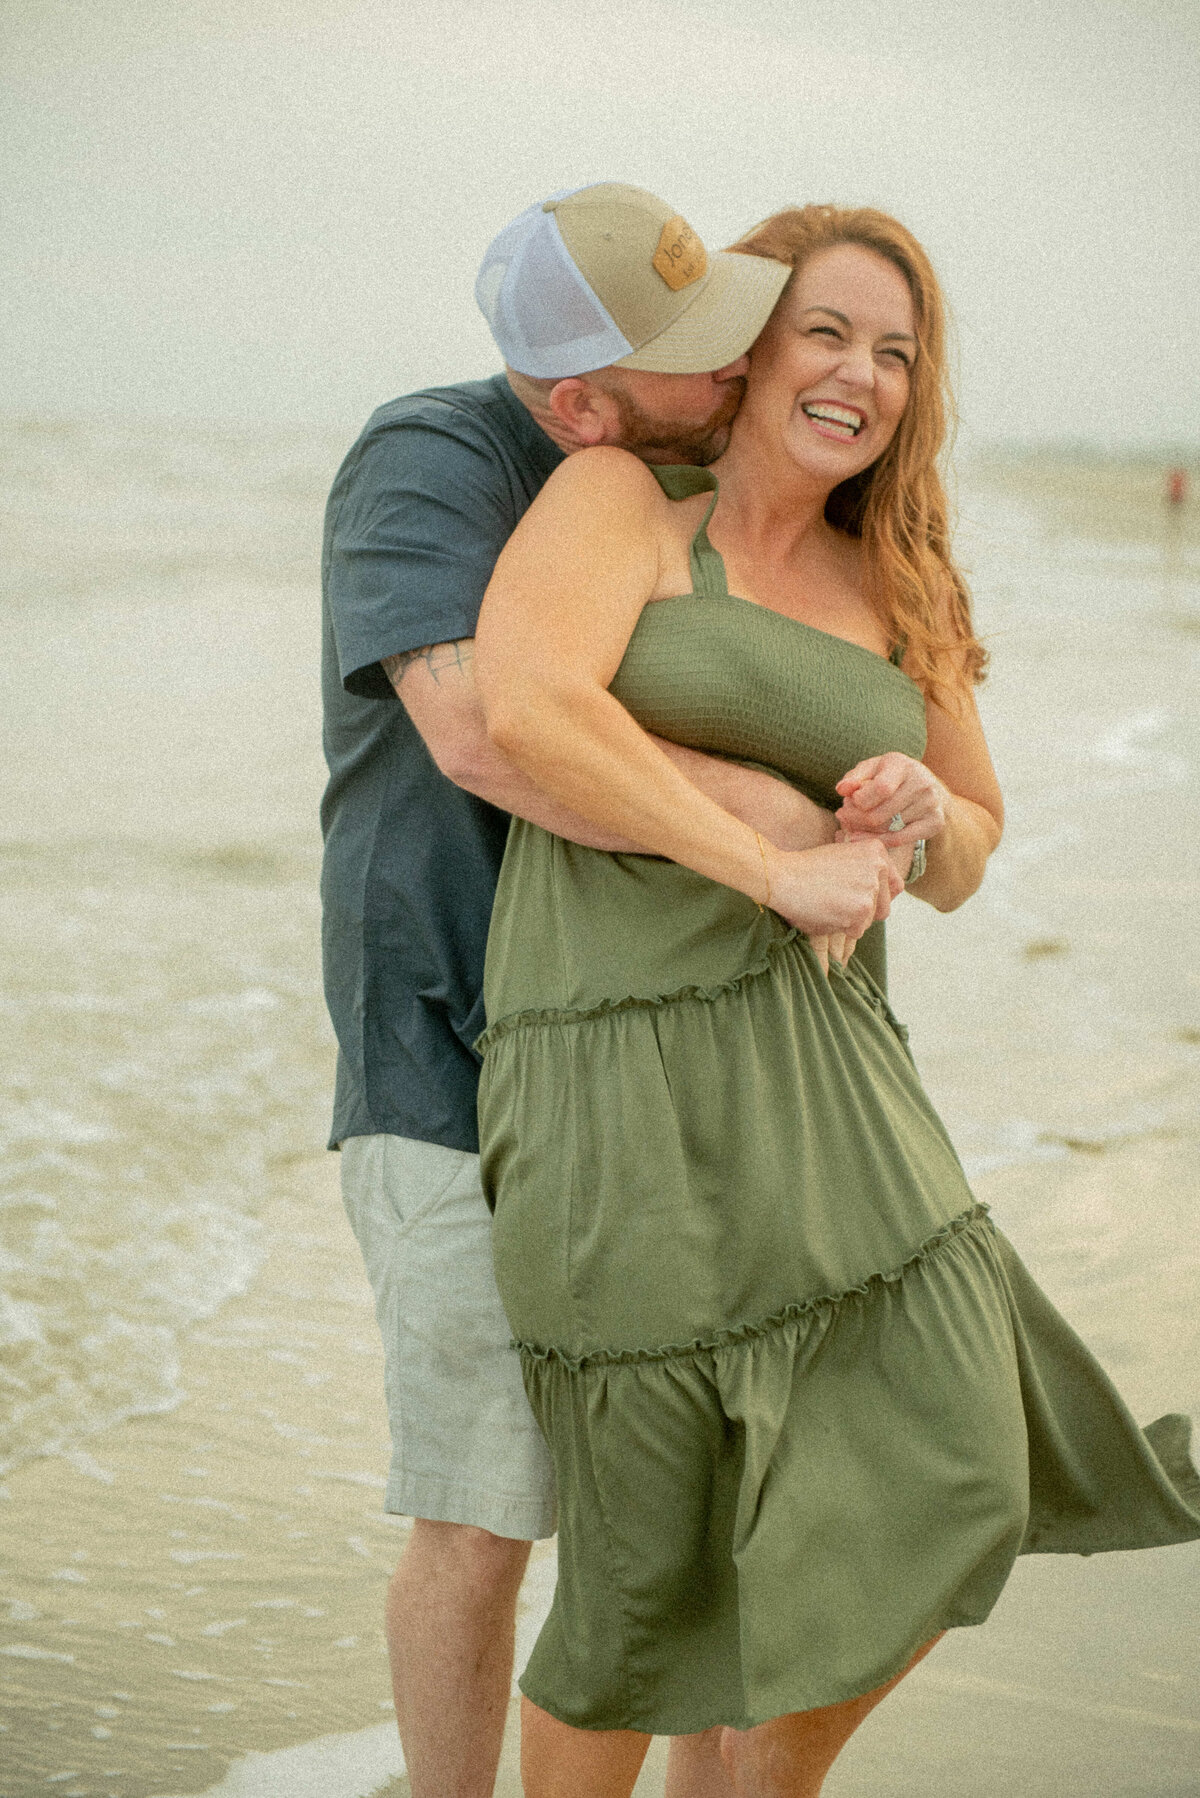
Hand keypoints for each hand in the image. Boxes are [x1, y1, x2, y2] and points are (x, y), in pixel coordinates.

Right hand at [765, 840, 901, 974]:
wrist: (781, 875)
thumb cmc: (805, 868)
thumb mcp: (842, 856)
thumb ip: (865, 870)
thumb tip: (884, 890)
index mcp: (877, 851)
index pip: (895, 885)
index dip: (879, 897)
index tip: (861, 899)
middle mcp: (879, 868)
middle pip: (884, 907)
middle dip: (864, 912)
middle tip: (838, 905)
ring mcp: (871, 889)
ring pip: (869, 920)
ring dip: (850, 921)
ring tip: (827, 905)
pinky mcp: (860, 910)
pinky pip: (856, 931)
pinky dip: (840, 928)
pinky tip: (824, 912)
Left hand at [835, 753, 947, 847]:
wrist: (927, 786)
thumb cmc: (890, 776)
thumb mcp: (871, 770)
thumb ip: (854, 778)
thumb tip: (842, 790)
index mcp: (902, 765)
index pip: (881, 789)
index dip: (860, 800)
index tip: (851, 800)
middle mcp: (921, 782)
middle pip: (879, 814)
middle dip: (855, 818)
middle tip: (843, 817)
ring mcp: (931, 803)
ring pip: (887, 828)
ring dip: (864, 829)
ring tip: (853, 823)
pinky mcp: (935, 822)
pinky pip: (900, 839)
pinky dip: (879, 840)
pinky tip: (862, 836)